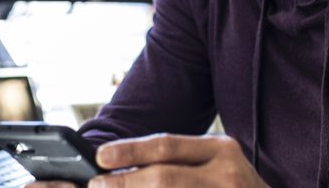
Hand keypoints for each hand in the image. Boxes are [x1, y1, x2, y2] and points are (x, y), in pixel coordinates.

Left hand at [88, 133, 266, 187]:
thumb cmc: (230, 186)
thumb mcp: (215, 162)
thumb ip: (177, 161)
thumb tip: (121, 165)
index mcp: (221, 150)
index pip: (167, 145)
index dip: (130, 150)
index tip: (100, 157)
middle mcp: (226, 176)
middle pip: (164, 178)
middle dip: (124, 183)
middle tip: (97, 185)